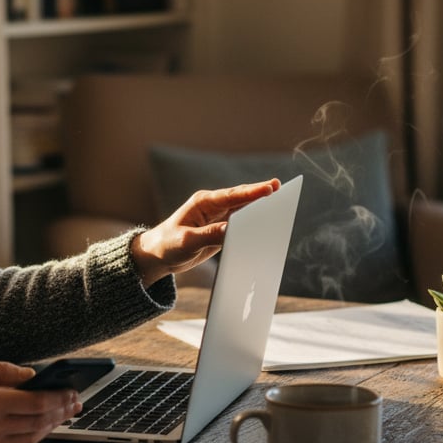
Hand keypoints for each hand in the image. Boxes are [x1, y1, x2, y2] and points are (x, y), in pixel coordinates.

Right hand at [0, 357, 81, 442]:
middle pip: (38, 423)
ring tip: (62, 414)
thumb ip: (3, 370)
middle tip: (74, 403)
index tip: (71, 392)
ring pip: (30, 439)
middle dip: (60, 412)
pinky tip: (37, 425)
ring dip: (49, 426)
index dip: (58, 398)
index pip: (36, 404)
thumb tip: (31, 375)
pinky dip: (30, 436)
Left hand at [130, 179, 280, 287]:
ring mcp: (218, 216)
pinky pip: (242, 223)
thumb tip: (231, 230)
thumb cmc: (168, 244)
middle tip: (283, 190)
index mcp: (203, 202)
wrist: (159, 255)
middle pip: (242, 198)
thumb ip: (209, 235)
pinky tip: (268, 223)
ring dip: (261, 208)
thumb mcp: (187, 241)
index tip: (271, 187)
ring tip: (282, 205)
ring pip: (244, 209)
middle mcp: (213, 206)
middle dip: (262, 194)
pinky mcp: (221, 228)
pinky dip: (254, 222)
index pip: (232, 195)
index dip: (252, 191)